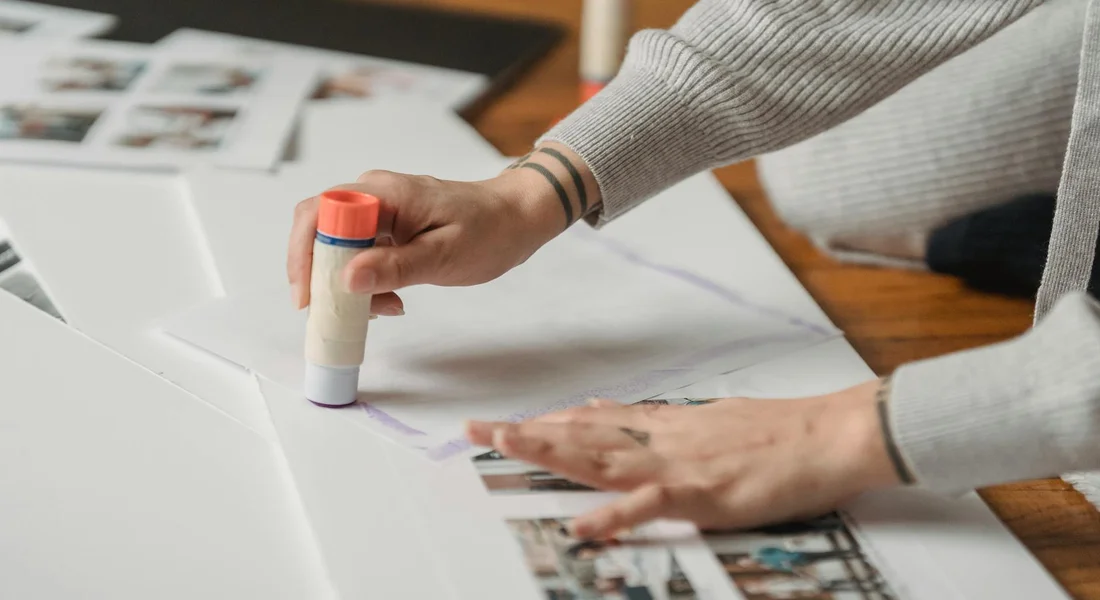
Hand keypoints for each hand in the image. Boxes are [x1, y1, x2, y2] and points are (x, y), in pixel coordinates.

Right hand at [287, 142, 598, 311]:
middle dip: (322, 277)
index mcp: (384, 193)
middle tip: (341, 314)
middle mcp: (373, 195)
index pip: (318, 213)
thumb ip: (396, 267)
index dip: (304, 255)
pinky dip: (366, 283)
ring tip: (384, 308)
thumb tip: (347, 279)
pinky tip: (392, 300)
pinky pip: (359, 255)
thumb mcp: (445, 255)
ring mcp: (379, 211)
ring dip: (348, 285)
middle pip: (319, 232)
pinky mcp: (387, 228)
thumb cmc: (490, 231)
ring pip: (338, 249)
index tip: (309, 297)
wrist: (517, 219)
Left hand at [465, 379, 902, 537]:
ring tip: (506, 445)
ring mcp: (678, 465)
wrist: (829, 434)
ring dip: (551, 451)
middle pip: (582, 434)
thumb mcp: (712, 420)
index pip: (593, 420)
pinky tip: (583, 524)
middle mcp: (661, 439)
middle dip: (528, 432)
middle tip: (477, 428)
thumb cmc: (778, 432)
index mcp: (665, 426)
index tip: (508, 423)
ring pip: (602, 457)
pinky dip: (615, 515)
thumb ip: (663, 423)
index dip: (547, 422)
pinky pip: (651, 506)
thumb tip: (619, 414)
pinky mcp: (703, 493)